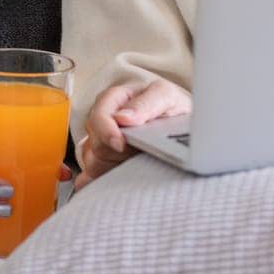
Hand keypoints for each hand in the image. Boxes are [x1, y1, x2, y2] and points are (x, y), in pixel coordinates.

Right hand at [73, 78, 190, 191]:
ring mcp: (100, 143)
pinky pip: (95, 177)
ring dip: (116, 165)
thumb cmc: (170, 104)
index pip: (97, 118)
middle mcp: (103, 121)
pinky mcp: (103, 163)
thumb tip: (122, 117)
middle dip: (118, 152)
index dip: (106, 132)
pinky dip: (108, 178)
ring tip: (139, 157)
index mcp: (112, 99)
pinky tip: (126, 173)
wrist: (179, 121)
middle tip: (143, 149)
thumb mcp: (166, 95)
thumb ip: (147, 103)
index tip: (121, 144)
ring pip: (94, 163)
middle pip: (95, 144)